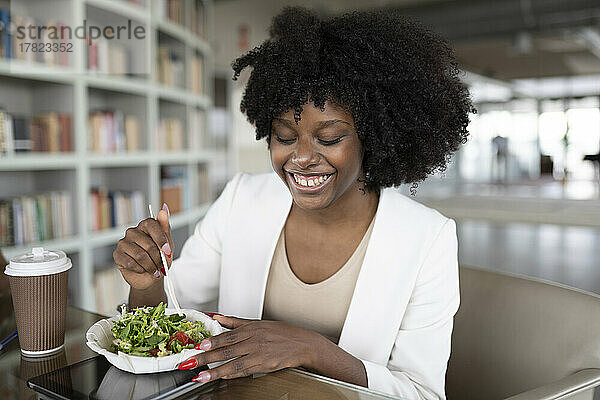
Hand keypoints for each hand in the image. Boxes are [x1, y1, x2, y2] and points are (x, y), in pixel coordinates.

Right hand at [113, 205, 172, 289]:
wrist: (150, 276)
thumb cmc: (159, 258)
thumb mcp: (167, 244)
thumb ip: (165, 228)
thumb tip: (163, 210)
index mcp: (145, 225)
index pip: (152, 224)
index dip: (161, 239)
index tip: (167, 251)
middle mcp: (133, 231)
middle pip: (149, 245)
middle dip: (158, 259)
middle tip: (162, 266)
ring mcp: (123, 242)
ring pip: (140, 256)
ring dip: (150, 266)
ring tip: (154, 270)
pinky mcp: (117, 254)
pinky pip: (130, 263)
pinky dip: (140, 269)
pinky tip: (143, 270)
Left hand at [177, 315, 318, 382]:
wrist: (303, 344)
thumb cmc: (282, 333)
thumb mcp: (258, 323)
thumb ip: (234, 322)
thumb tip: (216, 317)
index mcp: (251, 328)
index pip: (226, 336)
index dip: (211, 341)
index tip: (197, 345)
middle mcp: (254, 341)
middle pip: (226, 350)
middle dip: (206, 357)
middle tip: (190, 362)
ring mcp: (259, 354)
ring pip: (233, 363)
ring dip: (215, 371)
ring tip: (200, 376)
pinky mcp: (265, 365)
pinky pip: (245, 371)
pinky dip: (232, 374)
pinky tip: (221, 377)